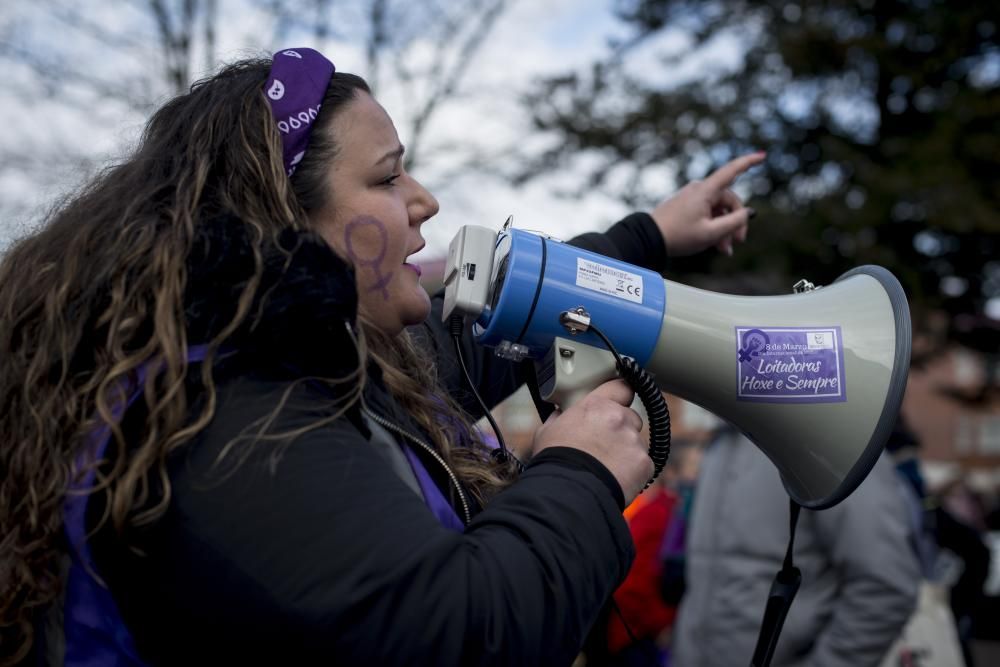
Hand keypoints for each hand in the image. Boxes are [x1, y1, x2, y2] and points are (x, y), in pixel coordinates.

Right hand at [531, 379, 652, 504]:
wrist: (569, 492)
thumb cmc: (554, 462)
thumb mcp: (548, 431)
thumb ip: (560, 418)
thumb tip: (560, 415)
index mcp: (596, 406)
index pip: (621, 387)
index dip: (620, 394)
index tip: (618, 401)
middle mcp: (619, 418)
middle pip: (630, 417)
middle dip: (620, 429)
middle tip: (604, 446)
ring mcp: (634, 440)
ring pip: (636, 442)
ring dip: (626, 452)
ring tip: (606, 468)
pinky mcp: (644, 463)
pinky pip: (643, 464)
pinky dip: (633, 472)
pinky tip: (615, 480)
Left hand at [650, 151, 765, 256]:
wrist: (650, 239)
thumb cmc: (678, 235)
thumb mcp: (711, 233)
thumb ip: (734, 222)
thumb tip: (748, 212)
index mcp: (705, 191)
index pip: (731, 171)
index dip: (748, 162)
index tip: (762, 155)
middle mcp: (700, 190)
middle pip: (729, 201)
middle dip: (736, 222)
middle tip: (738, 242)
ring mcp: (693, 198)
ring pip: (719, 210)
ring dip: (725, 229)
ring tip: (725, 250)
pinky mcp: (688, 207)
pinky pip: (708, 214)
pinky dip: (714, 228)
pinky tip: (717, 245)